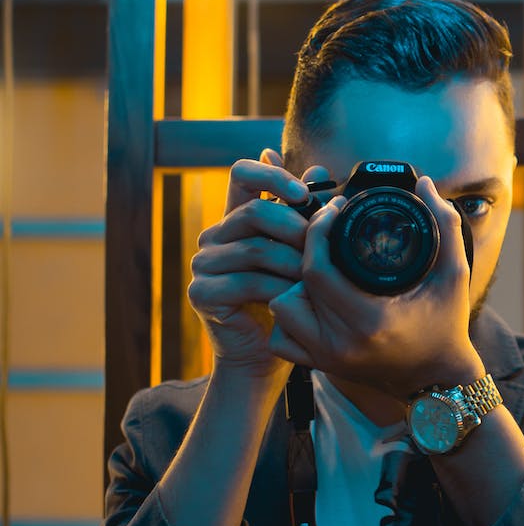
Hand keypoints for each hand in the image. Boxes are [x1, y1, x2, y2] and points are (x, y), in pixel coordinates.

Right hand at [188, 149, 324, 379]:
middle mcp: (214, 236)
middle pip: (254, 211)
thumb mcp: (298, 253)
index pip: (242, 173)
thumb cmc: (285, 302)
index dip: (272, 175)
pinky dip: (278, 289)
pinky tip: (295, 297)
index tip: (303, 193)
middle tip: (318, 247)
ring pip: (254, 249)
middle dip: (294, 228)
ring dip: (292, 263)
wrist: (262, 356)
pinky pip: (247, 282)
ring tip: (313, 278)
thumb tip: (319, 170)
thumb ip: (303, 213)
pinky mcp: (201, 292)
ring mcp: (203, 264)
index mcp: (235, 218)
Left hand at [266, 176, 484, 398]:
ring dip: (293, 286)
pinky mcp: (322, 367)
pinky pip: (282, 338)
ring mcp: (328, 358)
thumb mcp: (455, 275)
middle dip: (304, 251)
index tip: (332, 210)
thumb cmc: (447, 327)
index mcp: (369, 320)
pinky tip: (310, 302)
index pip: (317, 270)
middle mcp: (341, 343)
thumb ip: (445, 225)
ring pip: (281, 310)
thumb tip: (427, 184)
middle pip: (293, 286)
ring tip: (319, 269)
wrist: (440, 383)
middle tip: (323, 232)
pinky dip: (289, 318)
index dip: (317, 231)